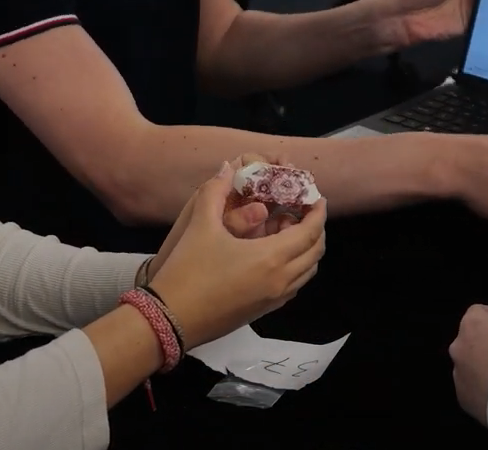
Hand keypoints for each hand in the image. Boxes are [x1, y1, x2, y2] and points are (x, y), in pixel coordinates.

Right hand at [148, 160, 327, 349]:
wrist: (170, 319)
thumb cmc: (188, 270)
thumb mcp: (200, 225)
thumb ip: (215, 191)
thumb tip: (227, 168)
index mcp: (271, 258)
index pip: (310, 232)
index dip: (317, 212)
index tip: (316, 197)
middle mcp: (281, 280)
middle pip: (315, 252)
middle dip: (315, 229)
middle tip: (301, 212)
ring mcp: (273, 299)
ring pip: (307, 272)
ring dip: (306, 250)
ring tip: (286, 232)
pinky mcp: (263, 312)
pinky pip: (293, 286)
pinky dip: (296, 268)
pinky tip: (273, 256)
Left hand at [449, 305, 487, 427]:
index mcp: (472, 326)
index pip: (477, 311)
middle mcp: (458, 347)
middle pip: (470, 337)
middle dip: (487, 340)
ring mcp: (457, 373)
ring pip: (469, 361)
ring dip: (482, 362)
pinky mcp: (461, 396)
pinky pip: (470, 384)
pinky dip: (481, 383)